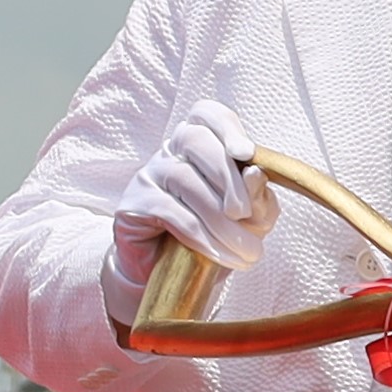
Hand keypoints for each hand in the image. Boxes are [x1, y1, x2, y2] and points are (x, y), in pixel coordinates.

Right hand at [100, 99, 268, 323]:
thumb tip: (257, 174)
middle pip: (196, 141)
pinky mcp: (133, 202)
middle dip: (228, 178)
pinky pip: (168, 211)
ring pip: (185, 180)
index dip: (228, 127)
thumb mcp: (248, 222)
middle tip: (245, 214)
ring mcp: (149, 174)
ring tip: (245, 252)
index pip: (208, 114)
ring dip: (221, 220)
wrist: (172, 276)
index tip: (246, 153)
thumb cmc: (213, 238)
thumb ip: (258, 200)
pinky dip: (200, 235)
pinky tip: (219, 255)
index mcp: (201, 144)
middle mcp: (171, 151)